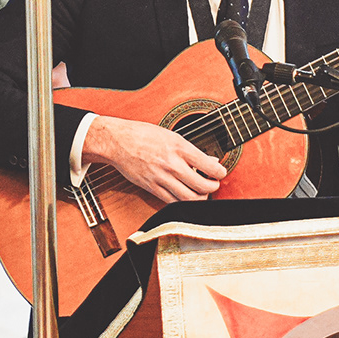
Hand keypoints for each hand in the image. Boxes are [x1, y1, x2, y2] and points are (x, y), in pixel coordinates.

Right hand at [82, 116, 226, 204]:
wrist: (118, 142)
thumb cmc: (143, 135)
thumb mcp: (172, 135)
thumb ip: (191, 150)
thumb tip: (209, 161)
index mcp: (179, 148)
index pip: (209, 166)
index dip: (220, 172)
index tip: (220, 172)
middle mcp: (172, 165)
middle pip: (203, 187)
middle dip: (213, 188)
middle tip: (213, 183)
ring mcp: (162, 178)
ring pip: (189, 199)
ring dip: (200, 198)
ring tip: (201, 191)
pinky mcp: (152, 188)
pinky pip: (173, 202)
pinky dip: (183, 202)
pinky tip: (185, 195)